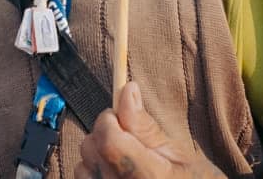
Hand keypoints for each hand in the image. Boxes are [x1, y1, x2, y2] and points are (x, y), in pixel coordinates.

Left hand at [77, 82, 222, 178]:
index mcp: (148, 177)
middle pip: (91, 149)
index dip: (110, 120)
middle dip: (105, 134)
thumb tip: (127, 91)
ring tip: (125, 163)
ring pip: (82, 166)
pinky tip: (116, 175)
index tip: (121, 114)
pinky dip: (94, 173)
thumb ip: (146, 126)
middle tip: (130, 140)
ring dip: (98, 157)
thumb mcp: (180, 155)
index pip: (108, 140)